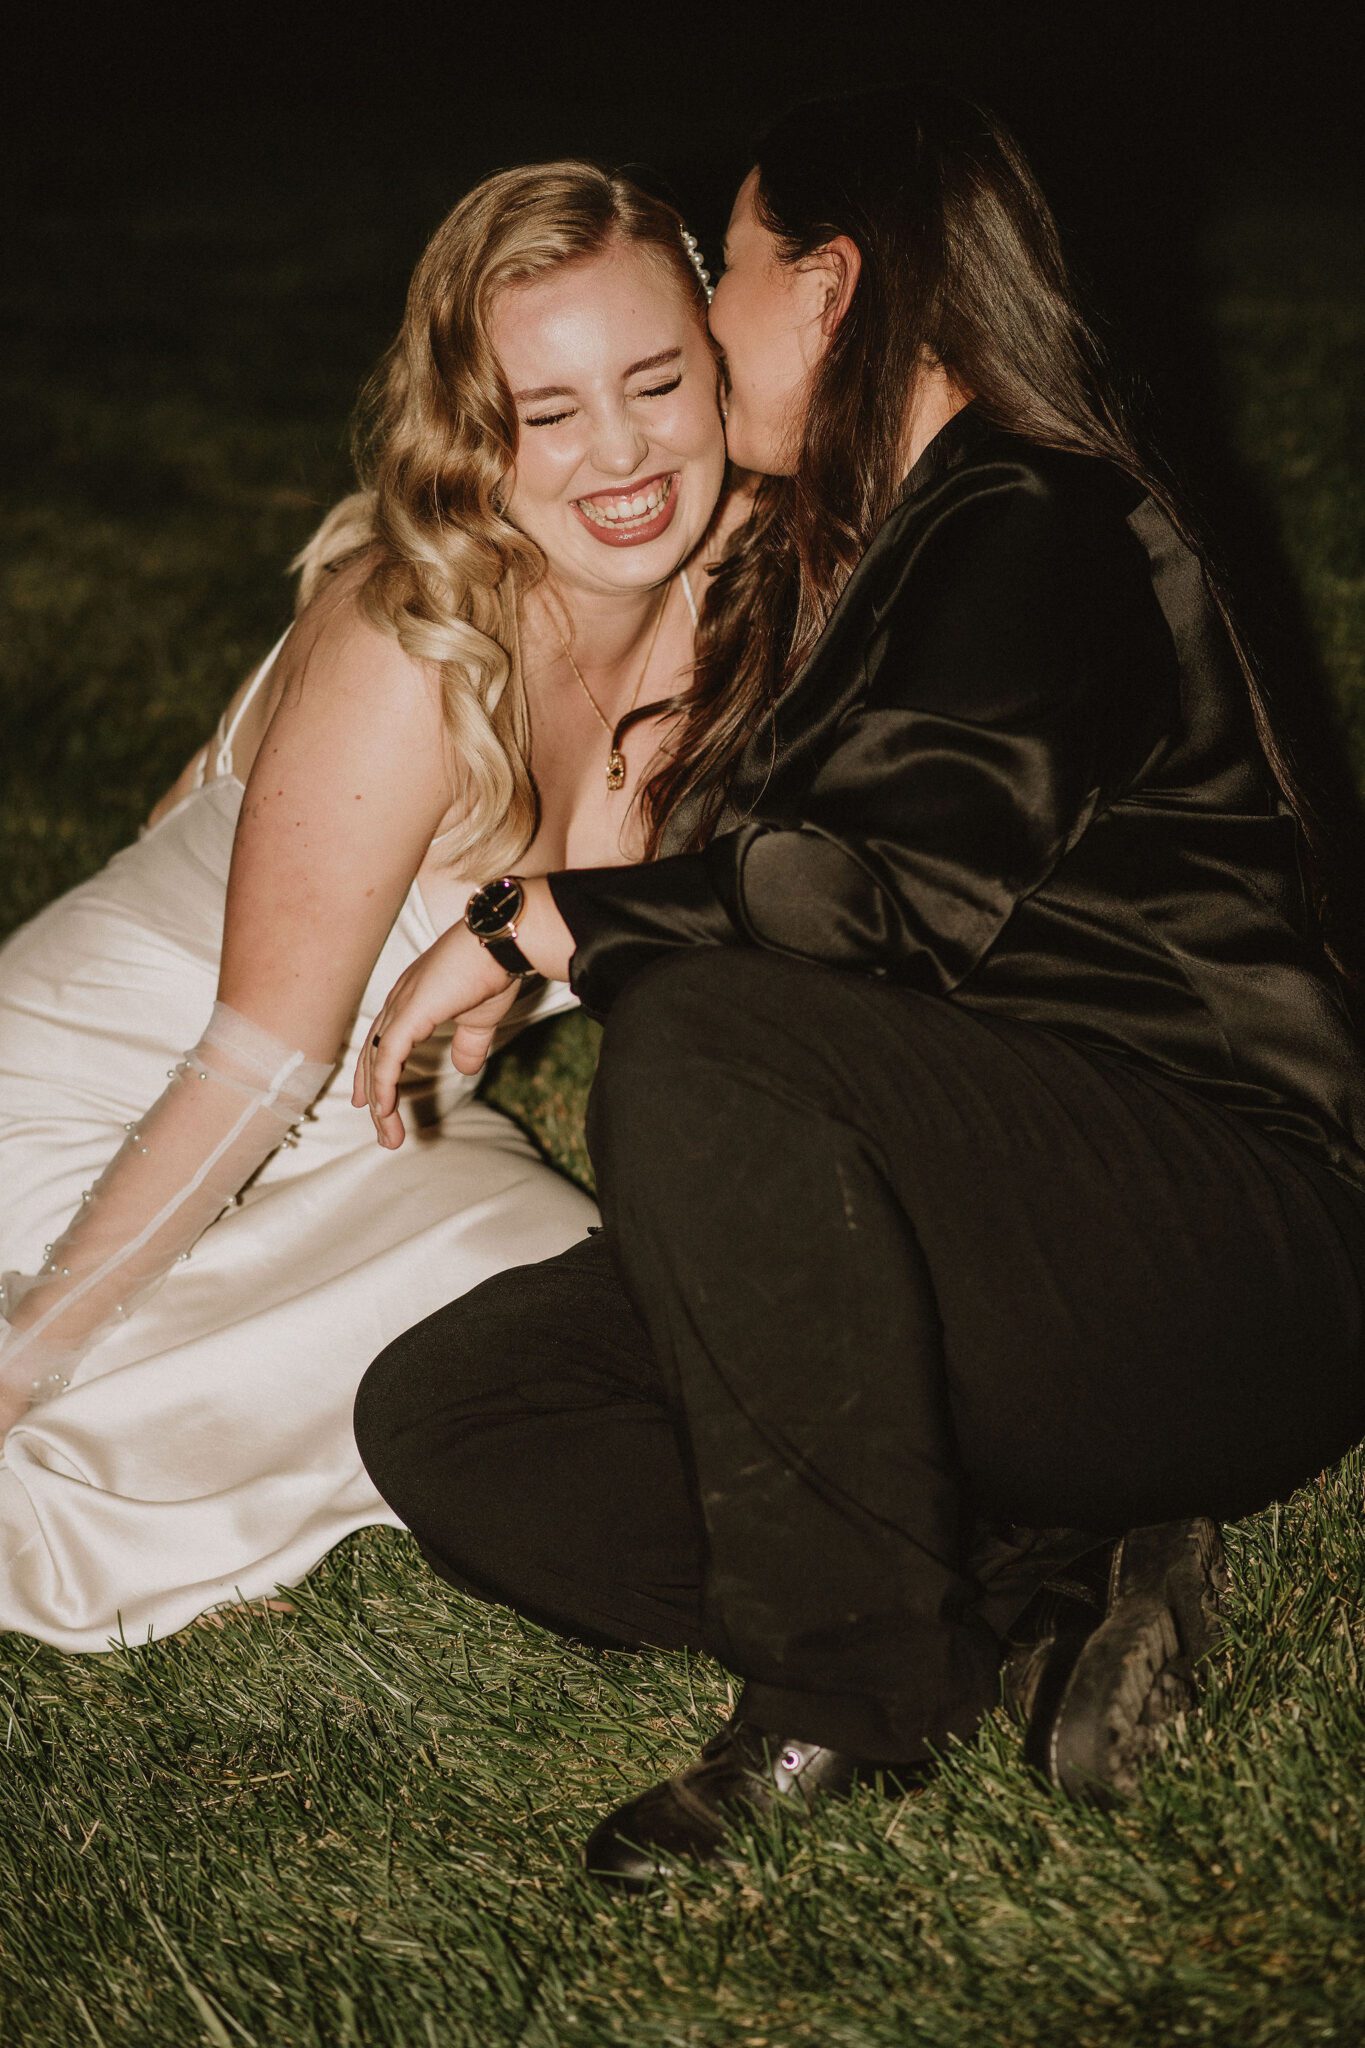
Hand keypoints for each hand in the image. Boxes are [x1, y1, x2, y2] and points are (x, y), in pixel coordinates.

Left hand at [352, 920, 519, 1148]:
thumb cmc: (493, 971)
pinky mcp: (410, 1012)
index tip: (369, 1103)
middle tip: (382, 1130)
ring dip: (380, 1102)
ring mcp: (401, 1005)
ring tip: (389, 1135)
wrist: (502, 944)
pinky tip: (383, 1109)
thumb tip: (464, 1069)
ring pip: (377, 1061)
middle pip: (374, 1055)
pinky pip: (388, 1056)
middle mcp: (399, 1001)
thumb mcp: (480, 1019)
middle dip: (374, 1096)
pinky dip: (383, 1084)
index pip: (383, 1042)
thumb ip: (468, 1045)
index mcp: (412, 1000)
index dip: (374, 1073)